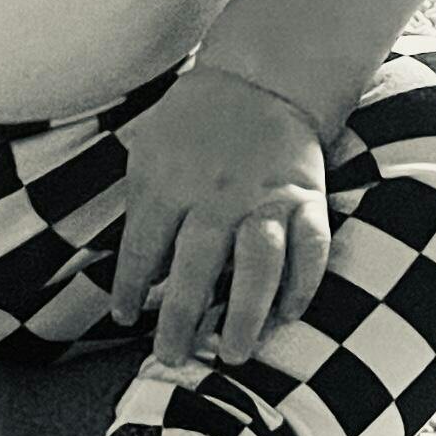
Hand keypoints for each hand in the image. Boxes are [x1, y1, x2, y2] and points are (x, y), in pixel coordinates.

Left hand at [109, 64, 333, 365]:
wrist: (259, 78)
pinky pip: (311, 247)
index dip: (129, 288)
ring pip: (257, 266)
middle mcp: (216, 195)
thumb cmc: (192, 121)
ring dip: (246, 315)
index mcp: (168, 181)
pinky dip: (303, 283)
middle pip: (195, 268)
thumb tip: (135, 271)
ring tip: (234, 354)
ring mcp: (265, 197)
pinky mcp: (306, 196)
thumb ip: (139, 206)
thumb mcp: (147, 150)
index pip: (141, 248)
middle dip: (180, 319)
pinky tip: (289, 316)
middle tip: (172, 358)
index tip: (124, 320)